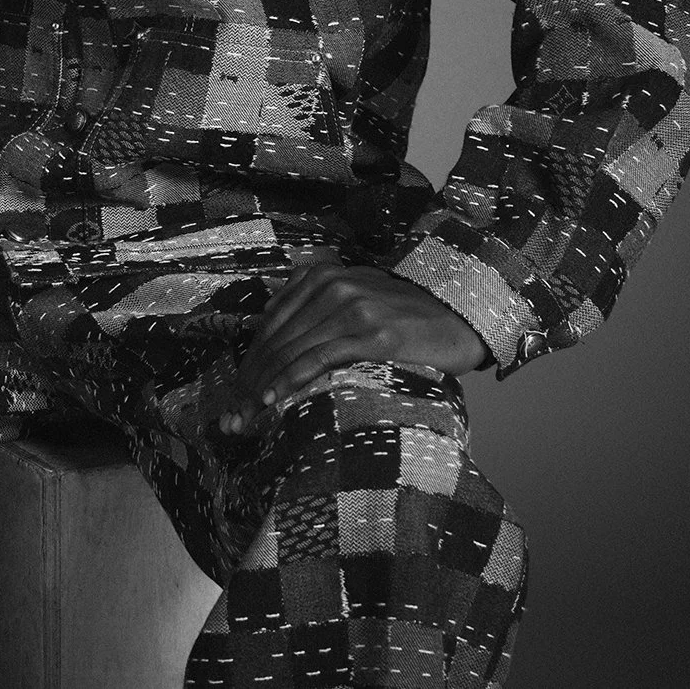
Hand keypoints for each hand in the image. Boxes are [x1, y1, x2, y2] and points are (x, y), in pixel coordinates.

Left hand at [220, 262, 487, 433]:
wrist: (457, 317)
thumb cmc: (403, 317)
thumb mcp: (355, 298)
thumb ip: (316, 306)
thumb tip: (271, 333)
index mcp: (321, 274)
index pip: (271, 321)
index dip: (249, 358)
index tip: (235, 390)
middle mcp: (332, 285)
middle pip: (276, 337)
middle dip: (249, 378)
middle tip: (232, 413)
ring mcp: (352, 308)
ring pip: (292, 349)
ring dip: (262, 385)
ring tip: (245, 414)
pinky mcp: (372, 334)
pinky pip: (319, 359)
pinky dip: (290, 380)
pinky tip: (273, 399)